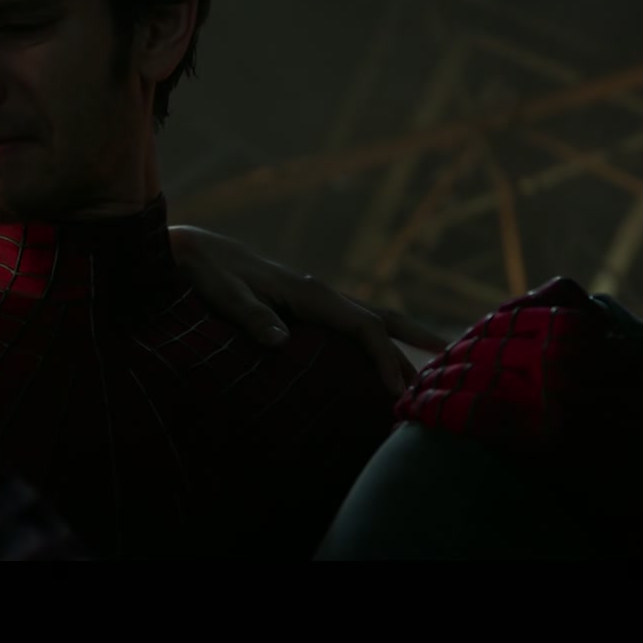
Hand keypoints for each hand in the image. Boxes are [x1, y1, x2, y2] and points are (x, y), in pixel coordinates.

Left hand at [167, 225, 451, 394]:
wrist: (194, 250)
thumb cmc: (208, 274)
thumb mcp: (226, 296)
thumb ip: (252, 318)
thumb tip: (279, 343)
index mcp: (308, 292)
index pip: (364, 327)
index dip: (384, 358)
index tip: (396, 392)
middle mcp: (319, 293)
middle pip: (379, 320)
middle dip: (412, 346)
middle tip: (448, 374)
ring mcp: (314, 297)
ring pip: (369, 318)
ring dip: (399, 340)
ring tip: (429, 365)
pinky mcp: (304, 303)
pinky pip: (350, 322)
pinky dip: (373, 338)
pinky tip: (375, 357)